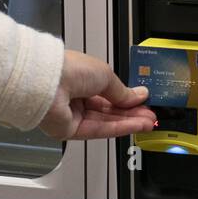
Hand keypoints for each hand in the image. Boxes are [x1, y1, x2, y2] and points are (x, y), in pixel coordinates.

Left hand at [39, 50, 155, 139]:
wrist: (47, 81)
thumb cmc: (68, 69)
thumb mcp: (105, 74)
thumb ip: (122, 91)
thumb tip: (139, 96)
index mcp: (81, 77)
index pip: (108, 91)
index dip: (127, 97)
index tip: (143, 101)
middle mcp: (75, 96)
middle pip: (108, 108)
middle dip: (131, 112)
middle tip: (150, 114)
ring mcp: (72, 113)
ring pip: (106, 120)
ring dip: (129, 121)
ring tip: (148, 121)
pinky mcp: (71, 130)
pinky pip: (99, 130)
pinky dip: (119, 128)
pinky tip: (135, 125)